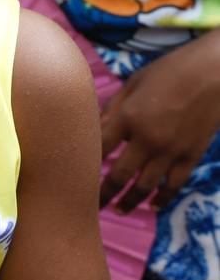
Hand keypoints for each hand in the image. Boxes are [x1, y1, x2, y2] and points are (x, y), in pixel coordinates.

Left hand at [100, 31, 219, 209]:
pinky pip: (173, 185)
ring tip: (119, 209)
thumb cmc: (171, 70)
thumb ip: (113, 107)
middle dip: (103, 193)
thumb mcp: (135, 82)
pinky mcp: (191, 156)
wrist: (215, 73)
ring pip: (145, 186)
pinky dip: (162, 198)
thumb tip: (95, 127)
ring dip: (129, 201)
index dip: (85, 163)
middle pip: (119, 174)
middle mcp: (148, 138)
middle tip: (92, 205)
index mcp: (129, 116)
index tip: (75, 175)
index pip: (100, 147)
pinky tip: (153, 206)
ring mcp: (171, 150)